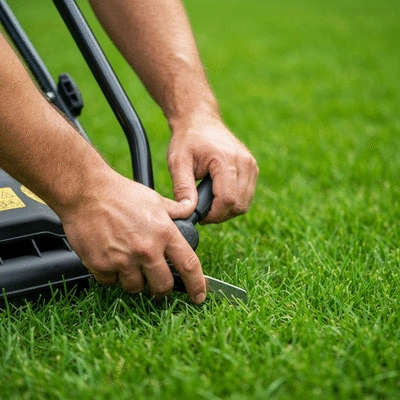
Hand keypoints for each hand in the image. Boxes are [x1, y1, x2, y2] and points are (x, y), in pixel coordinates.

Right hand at [59, 170, 205, 303]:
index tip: (199, 296)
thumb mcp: (154, 199)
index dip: (197, 285)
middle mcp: (146, 249)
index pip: (188, 265)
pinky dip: (112, 276)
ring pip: (136, 287)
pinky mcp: (101, 265)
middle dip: (162, 290)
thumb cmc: (120, 194)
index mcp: (164, 233)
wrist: (86, 192)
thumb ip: (175, 209)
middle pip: (163, 286)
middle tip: (158, 285)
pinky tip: (110, 260)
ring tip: (129, 264)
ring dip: (135, 281)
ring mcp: (123, 260)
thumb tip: (190, 209)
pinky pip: (111, 282)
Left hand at [167, 114, 258, 222]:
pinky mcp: (253, 168)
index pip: (227, 199)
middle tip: (202, 211)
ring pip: (245, 203)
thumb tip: (188, 212)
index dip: (213, 214)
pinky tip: (218, 196)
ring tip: (208, 203)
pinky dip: (234, 202)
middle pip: (239, 205)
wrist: (200, 121)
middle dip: (220, 215)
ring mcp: (251, 165)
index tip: (199, 216)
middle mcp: (244, 162)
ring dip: (227, 210)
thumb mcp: (177, 162)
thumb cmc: (187, 140)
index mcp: (226, 160)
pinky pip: (247, 196)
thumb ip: (182, 187)